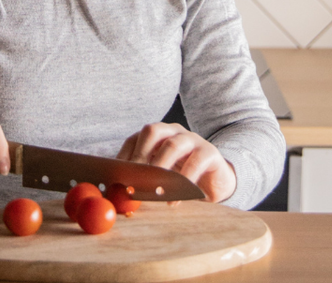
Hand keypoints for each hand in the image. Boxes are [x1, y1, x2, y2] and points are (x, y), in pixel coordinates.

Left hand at [116, 123, 235, 203]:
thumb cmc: (181, 178)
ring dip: (160, 168)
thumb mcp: (159, 176)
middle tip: (133, 179)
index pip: (134, 138)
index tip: (117, 177)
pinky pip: (195, 162)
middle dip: (140, 155)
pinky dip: (183, 181)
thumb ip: (142, 179)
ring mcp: (192, 139)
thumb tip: (117, 193)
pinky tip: (174, 200)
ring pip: (173, 145)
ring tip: (154, 189)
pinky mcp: (209, 152)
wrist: (215, 182)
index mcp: (157, 135)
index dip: (124, 156)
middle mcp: (173, 132)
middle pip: (153, 131)